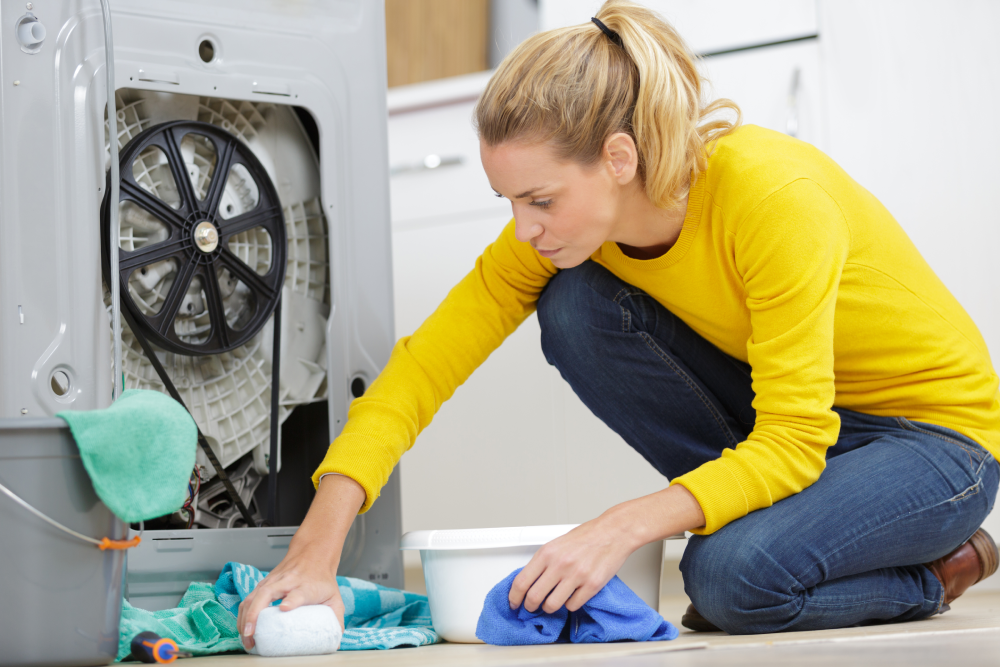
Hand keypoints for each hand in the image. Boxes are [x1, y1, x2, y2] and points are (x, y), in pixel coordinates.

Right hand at [237, 474, 364, 650]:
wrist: (313, 554)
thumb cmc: (322, 578)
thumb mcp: (334, 596)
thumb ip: (336, 617)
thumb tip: (335, 637)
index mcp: (305, 585)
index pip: (297, 593)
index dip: (291, 600)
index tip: (284, 608)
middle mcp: (287, 582)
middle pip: (266, 594)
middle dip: (255, 615)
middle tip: (251, 635)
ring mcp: (272, 581)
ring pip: (252, 597)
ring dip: (245, 618)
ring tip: (245, 637)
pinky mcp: (263, 584)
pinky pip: (248, 599)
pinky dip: (243, 614)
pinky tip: (243, 628)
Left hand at [508, 515, 635, 613]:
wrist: (614, 532)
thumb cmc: (587, 536)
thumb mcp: (557, 543)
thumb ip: (543, 561)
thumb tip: (529, 580)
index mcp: (548, 552)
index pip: (522, 581)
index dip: (514, 596)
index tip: (514, 602)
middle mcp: (560, 564)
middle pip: (534, 597)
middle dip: (530, 606)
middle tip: (531, 607)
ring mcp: (576, 576)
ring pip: (552, 605)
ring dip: (549, 607)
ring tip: (552, 602)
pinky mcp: (592, 585)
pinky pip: (572, 605)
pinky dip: (570, 604)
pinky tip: (572, 595)